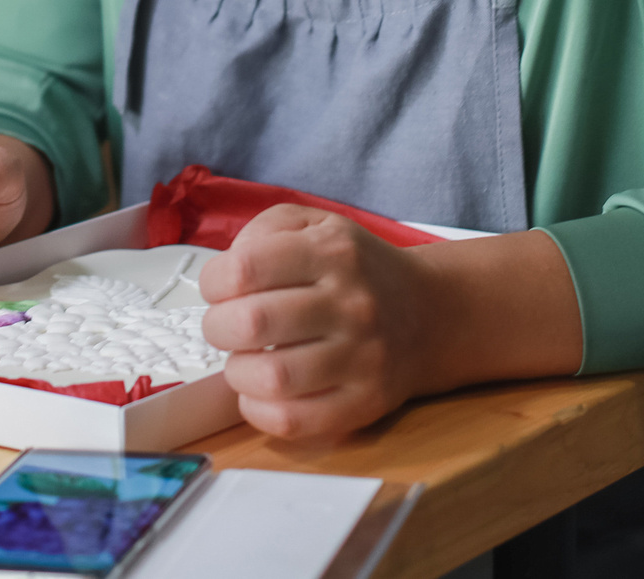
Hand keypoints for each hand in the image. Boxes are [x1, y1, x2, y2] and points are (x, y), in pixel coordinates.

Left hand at [197, 205, 439, 438]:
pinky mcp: (365, 401)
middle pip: (252, 322)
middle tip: (224, 327)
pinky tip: (259, 393)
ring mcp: (362, 356)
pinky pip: (295, 420)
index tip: (218, 290)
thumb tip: (228, 268)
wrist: (430, 312)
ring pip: (271, 377)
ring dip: (238, 372)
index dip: (214, 282)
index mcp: (332, 251)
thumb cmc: (358, 270)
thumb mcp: (318, 223)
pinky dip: (259, 411)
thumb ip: (265, 229)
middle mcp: (350, 302)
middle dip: (218, 327)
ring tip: (244, 361)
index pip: (244, 268)